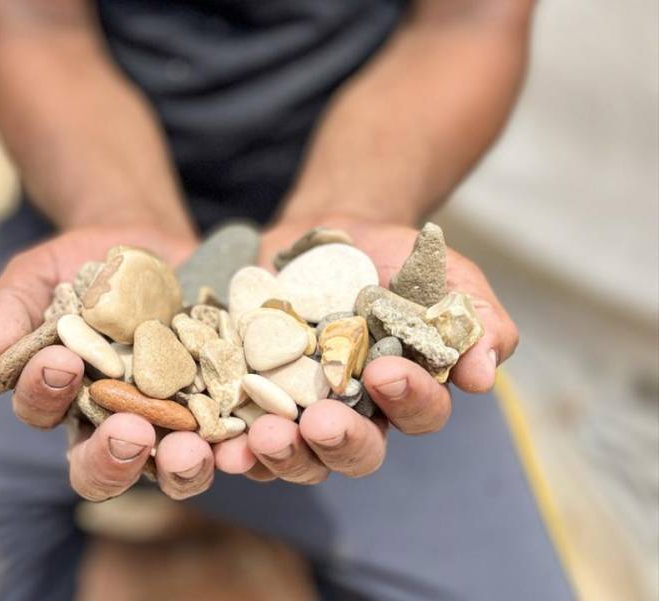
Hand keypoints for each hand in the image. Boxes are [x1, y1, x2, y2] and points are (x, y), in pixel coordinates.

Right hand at [0, 225, 232, 500]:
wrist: (155, 245)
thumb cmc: (83, 263)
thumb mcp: (39, 272)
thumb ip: (8, 310)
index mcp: (59, 398)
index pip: (42, 411)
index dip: (45, 395)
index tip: (60, 361)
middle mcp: (109, 423)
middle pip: (101, 467)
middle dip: (112, 458)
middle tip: (130, 433)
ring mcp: (166, 422)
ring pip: (167, 469)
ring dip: (179, 467)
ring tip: (191, 448)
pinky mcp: (219, 410)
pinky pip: (227, 440)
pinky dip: (236, 446)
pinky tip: (244, 438)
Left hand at [209, 215, 519, 483]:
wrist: (323, 234)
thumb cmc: (393, 258)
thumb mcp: (441, 273)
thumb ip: (472, 317)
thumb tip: (481, 374)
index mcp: (406, 394)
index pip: (419, 413)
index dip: (408, 399)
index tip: (386, 371)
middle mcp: (355, 417)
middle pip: (355, 454)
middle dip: (339, 443)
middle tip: (321, 424)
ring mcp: (299, 414)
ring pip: (296, 457)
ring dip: (280, 455)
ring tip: (263, 439)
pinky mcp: (249, 401)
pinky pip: (238, 435)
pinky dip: (228, 443)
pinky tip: (216, 441)